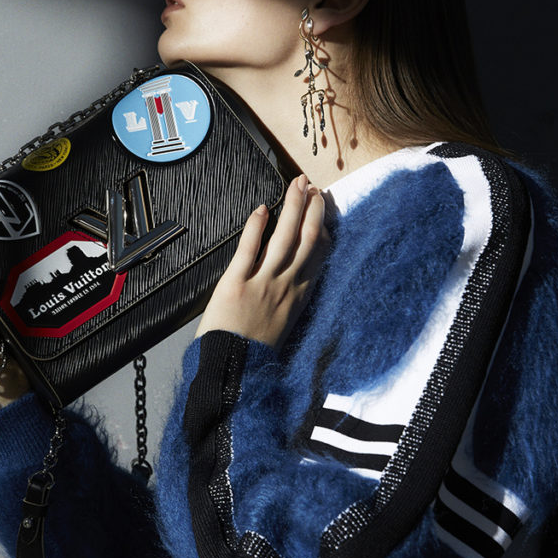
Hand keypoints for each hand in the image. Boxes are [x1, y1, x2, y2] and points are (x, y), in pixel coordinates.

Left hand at [195, 174, 328, 349]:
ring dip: (293, 207)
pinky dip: (257, 226)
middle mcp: (286, 287)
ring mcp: (263, 284)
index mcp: (299, 298)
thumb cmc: (256, 354)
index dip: (323, 228)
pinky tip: (262, 208)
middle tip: (314, 187)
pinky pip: (249, 249)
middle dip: (312, 209)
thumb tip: (296, 281)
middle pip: (306, 239)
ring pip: (284, 238)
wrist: (234, 372)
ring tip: (298, 185)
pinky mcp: (236, 284)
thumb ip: (292, 302)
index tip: (324, 209)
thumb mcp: (285, 328)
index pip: (318, 255)